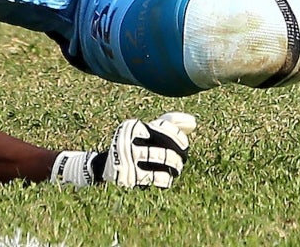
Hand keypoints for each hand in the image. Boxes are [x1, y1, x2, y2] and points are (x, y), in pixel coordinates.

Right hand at [49, 111, 196, 188]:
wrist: (105, 168)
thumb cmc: (135, 145)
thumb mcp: (146, 132)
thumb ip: (168, 124)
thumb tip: (193, 122)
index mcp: (132, 127)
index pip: (163, 126)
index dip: (178, 135)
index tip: (185, 143)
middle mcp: (128, 140)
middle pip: (164, 142)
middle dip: (180, 150)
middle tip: (184, 157)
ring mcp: (128, 160)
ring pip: (162, 158)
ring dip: (175, 164)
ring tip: (178, 167)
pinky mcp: (130, 177)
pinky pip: (156, 177)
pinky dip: (166, 178)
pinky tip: (168, 178)